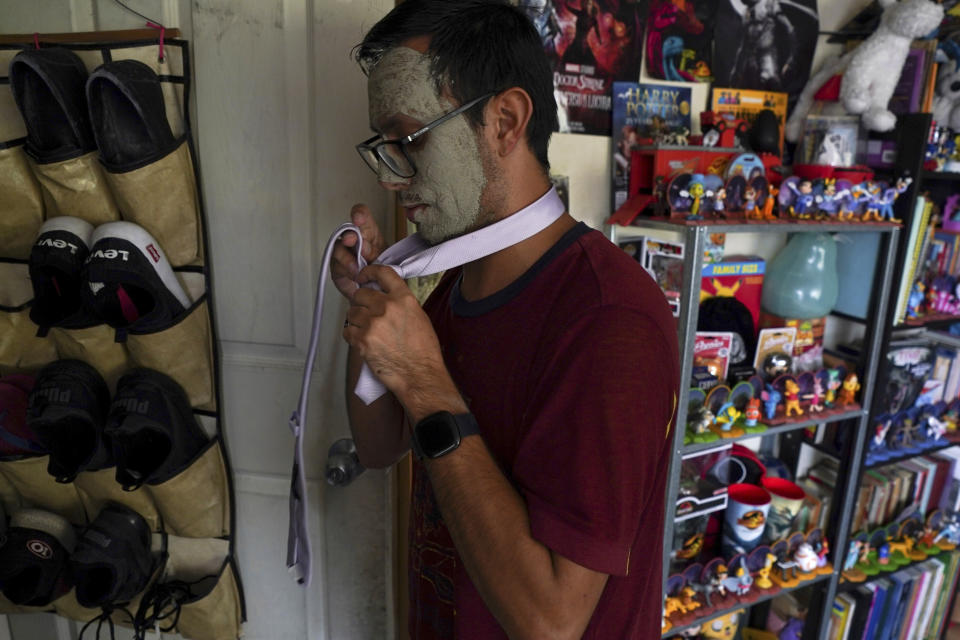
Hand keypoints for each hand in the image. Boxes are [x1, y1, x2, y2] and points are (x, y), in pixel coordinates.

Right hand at [331, 204, 385, 298]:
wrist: (377, 289)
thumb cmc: (382, 270)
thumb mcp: (385, 258)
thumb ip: (374, 251)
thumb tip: (363, 248)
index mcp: (368, 232)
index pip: (362, 215)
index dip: (359, 214)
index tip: (359, 218)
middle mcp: (353, 240)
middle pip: (347, 231)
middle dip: (350, 235)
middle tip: (352, 240)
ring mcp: (343, 253)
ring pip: (338, 249)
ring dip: (348, 258)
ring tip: (357, 268)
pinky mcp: (337, 268)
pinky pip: (337, 267)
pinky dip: (346, 272)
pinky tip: (354, 276)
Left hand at [343, 265, 449, 409]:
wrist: (419, 374)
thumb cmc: (423, 351)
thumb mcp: (419, 317)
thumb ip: (400, 303)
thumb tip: (383, 297)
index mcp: (404, 299)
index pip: (382, 273)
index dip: (368, 272)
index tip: (362, 276)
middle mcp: (387, 307)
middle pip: (360, 294)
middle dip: (361, 303)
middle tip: (366, 314)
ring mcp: (372, 323)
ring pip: (351, 312)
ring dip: (356, 320)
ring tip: (368, 332)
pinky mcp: (362, 340)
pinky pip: (347, 330)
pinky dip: (352, 335)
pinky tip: (363, 342)